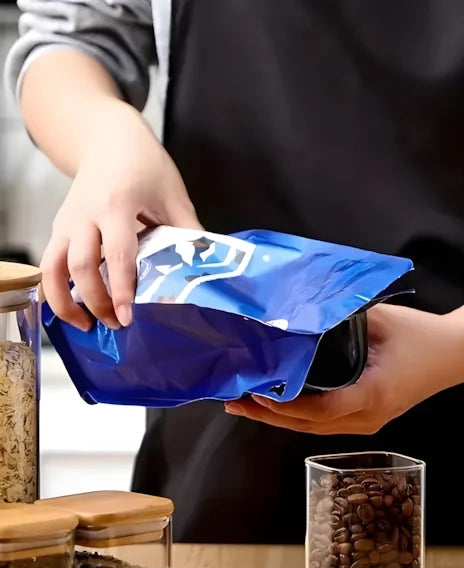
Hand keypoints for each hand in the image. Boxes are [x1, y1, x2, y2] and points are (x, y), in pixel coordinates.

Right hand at [41, 104, 199, 330]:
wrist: (108, 139)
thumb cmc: (145, 166)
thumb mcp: (174, 195)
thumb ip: (189, 231)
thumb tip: (207, 267)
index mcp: (116, 204)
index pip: (118, 254)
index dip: (122, 288)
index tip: (128, 316)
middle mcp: (85, 214)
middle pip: (81, 266)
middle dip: (97, 301)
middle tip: (116, 326)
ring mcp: (67, 221)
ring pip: (54, 267)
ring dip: (66, 300)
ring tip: (87, 325)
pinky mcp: (59, 228)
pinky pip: (49, 263)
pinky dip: (56, 289)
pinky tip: (73, 309)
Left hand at [225, 245, 463, 434]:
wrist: (456, 354)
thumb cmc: (420, 335)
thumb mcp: (379, 320)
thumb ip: (338, 320)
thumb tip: (296, 311)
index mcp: (371, 395)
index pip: (318, 410)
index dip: (284, 404)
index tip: (255, 390)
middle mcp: (366, 417)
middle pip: (307, 426)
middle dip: (267, 414)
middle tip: (231, 399)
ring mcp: (367, 423)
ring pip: (313, 429)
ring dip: (277, 417)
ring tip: (243, 403)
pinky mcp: (366, 418)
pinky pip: (325, 423)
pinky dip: (297, 415)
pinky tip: (276, 403)